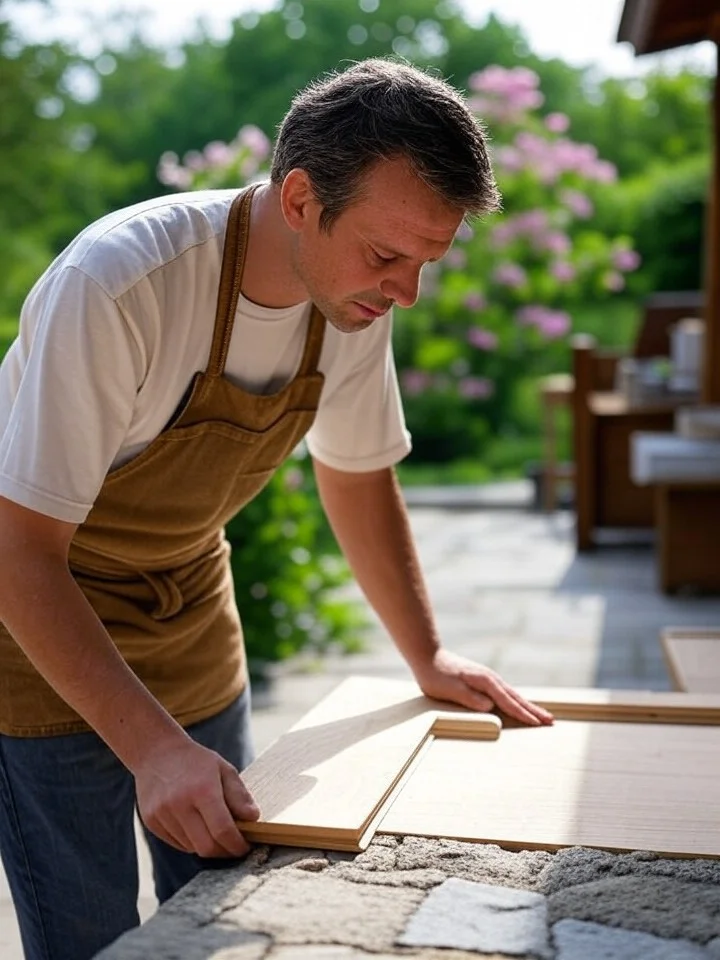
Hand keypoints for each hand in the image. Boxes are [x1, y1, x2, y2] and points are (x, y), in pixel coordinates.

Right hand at [133, 737, 259, 856]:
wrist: (157, 752)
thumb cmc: (195, 761)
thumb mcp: (223, 769)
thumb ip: (239, 795)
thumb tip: (253, 818)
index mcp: (202, 789)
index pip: (223, 830)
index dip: (237, 845)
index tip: (245, 846)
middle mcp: (179, 804)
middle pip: (206, 847)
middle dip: (224, 852)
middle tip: (234, 846)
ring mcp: (162, 814)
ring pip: (192, 848)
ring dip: (207, 846)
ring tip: (214, 830)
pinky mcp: (151, 822)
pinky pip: (177, 844)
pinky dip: (191, 842)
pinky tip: (196, 826)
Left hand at [412, 648, 553, 725]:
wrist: (428, 655)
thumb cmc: (436, 675)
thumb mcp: (450, 689)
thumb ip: (470, 698)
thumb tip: (490, 706)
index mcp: (485, 682)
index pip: (508, 702)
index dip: (523, 714)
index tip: (538, 724)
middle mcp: (491, 678)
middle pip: (516, 697)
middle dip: (534, 710)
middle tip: (551, 721)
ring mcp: (488, 678)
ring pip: (513, 695)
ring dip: (528, 705)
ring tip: (542, 715)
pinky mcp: (483, 680)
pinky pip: (505, 693)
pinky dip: (517, 701)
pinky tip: (520, 705)